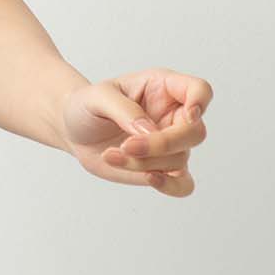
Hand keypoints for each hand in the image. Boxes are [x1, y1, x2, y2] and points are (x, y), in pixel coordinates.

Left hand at [56, 68, 210, 195]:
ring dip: (144, 162)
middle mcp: (173, 116)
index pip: (199, 90)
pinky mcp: (163, 168)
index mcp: (163, 88)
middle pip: (195, 132)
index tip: (187, 115)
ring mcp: (171, 144)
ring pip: (179, 159)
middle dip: (163, 143)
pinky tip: (149, 179)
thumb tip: (150, 132)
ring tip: (111, 155)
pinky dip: (171, 186)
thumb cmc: (87, 105)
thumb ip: (124, 109)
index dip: (200, 102)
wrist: (74, 130)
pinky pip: (183, 184)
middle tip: (127, 145)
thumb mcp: (97, 97)